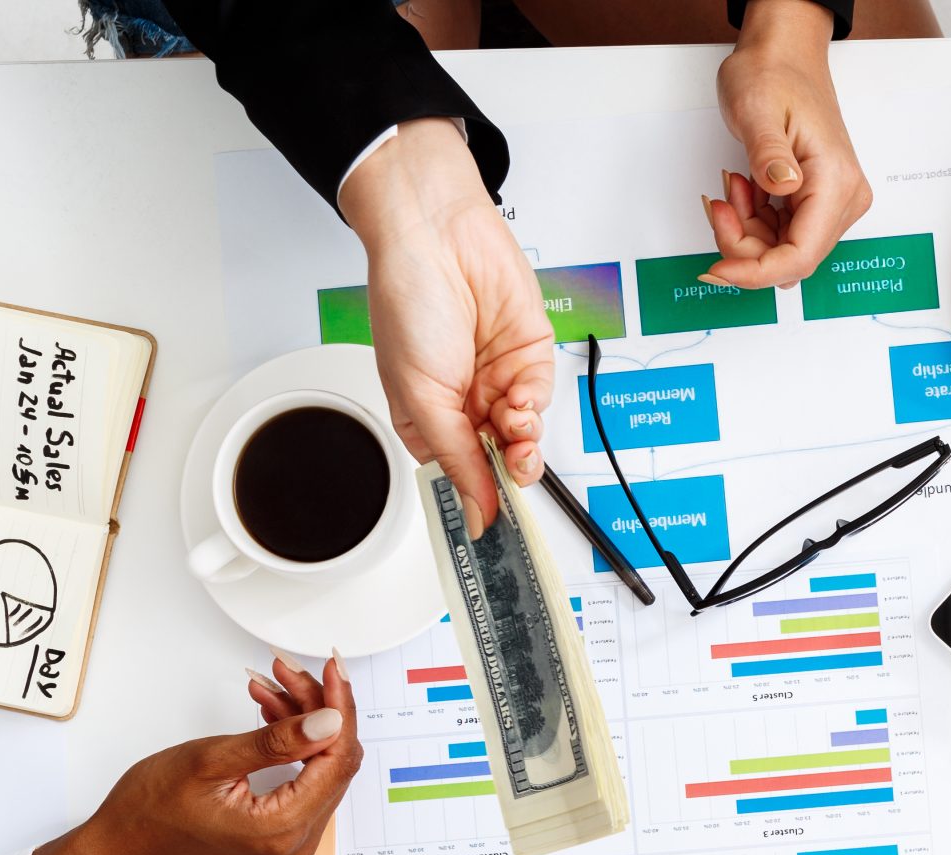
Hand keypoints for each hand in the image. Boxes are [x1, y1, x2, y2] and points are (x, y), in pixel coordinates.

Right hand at [29, 655, 360, 854]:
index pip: (337, 757)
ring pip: (319, 765)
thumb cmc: (150, 812)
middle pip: (333, 759)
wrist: (121, 850)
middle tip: (287, 670)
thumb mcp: (210, 761)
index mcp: (283, 826)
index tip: (331, 668)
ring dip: (302, 721)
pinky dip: (291, 743)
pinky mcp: (281, 830)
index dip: (338, 707)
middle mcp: (297, 839)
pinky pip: (303, 778)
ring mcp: (291, 838)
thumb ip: (275, 742)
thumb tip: (330, 721)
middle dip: (317, 708)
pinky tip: (271, 712)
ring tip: (270, 685)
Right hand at [339, 117, 552, 532]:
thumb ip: (455, 459)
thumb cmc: (407, 301)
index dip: (481, 499)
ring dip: (524, 439)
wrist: (435, 234)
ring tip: (512, 426)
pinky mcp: (530, 355)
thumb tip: (477, 513)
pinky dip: (535, 406)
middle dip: (510, 470)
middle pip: (499, 460)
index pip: (462, 475)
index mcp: (428, 418)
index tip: (498, 525)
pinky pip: (542, 397)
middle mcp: (465, 403)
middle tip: (512, 472)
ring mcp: (498, 379)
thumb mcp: (420, 397)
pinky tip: (519, 401)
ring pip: (525, 434)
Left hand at [705, 0, 870, 288]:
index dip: (756, 272)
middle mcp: (843, 199)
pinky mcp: (818, 200)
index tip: (718, 270)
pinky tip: (746, 188)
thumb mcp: (758, 110)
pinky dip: (755, 220)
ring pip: (783, 248)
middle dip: (745, 243)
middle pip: (790, 257)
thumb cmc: (775, 74)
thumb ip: (769, 154)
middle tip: (718, 205)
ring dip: (748, 230)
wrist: (784, 55)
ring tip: (734, 185)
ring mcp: (833, 202)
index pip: (800, 256)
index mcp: (835, 182)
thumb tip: (782, 186)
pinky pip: (782, 232)